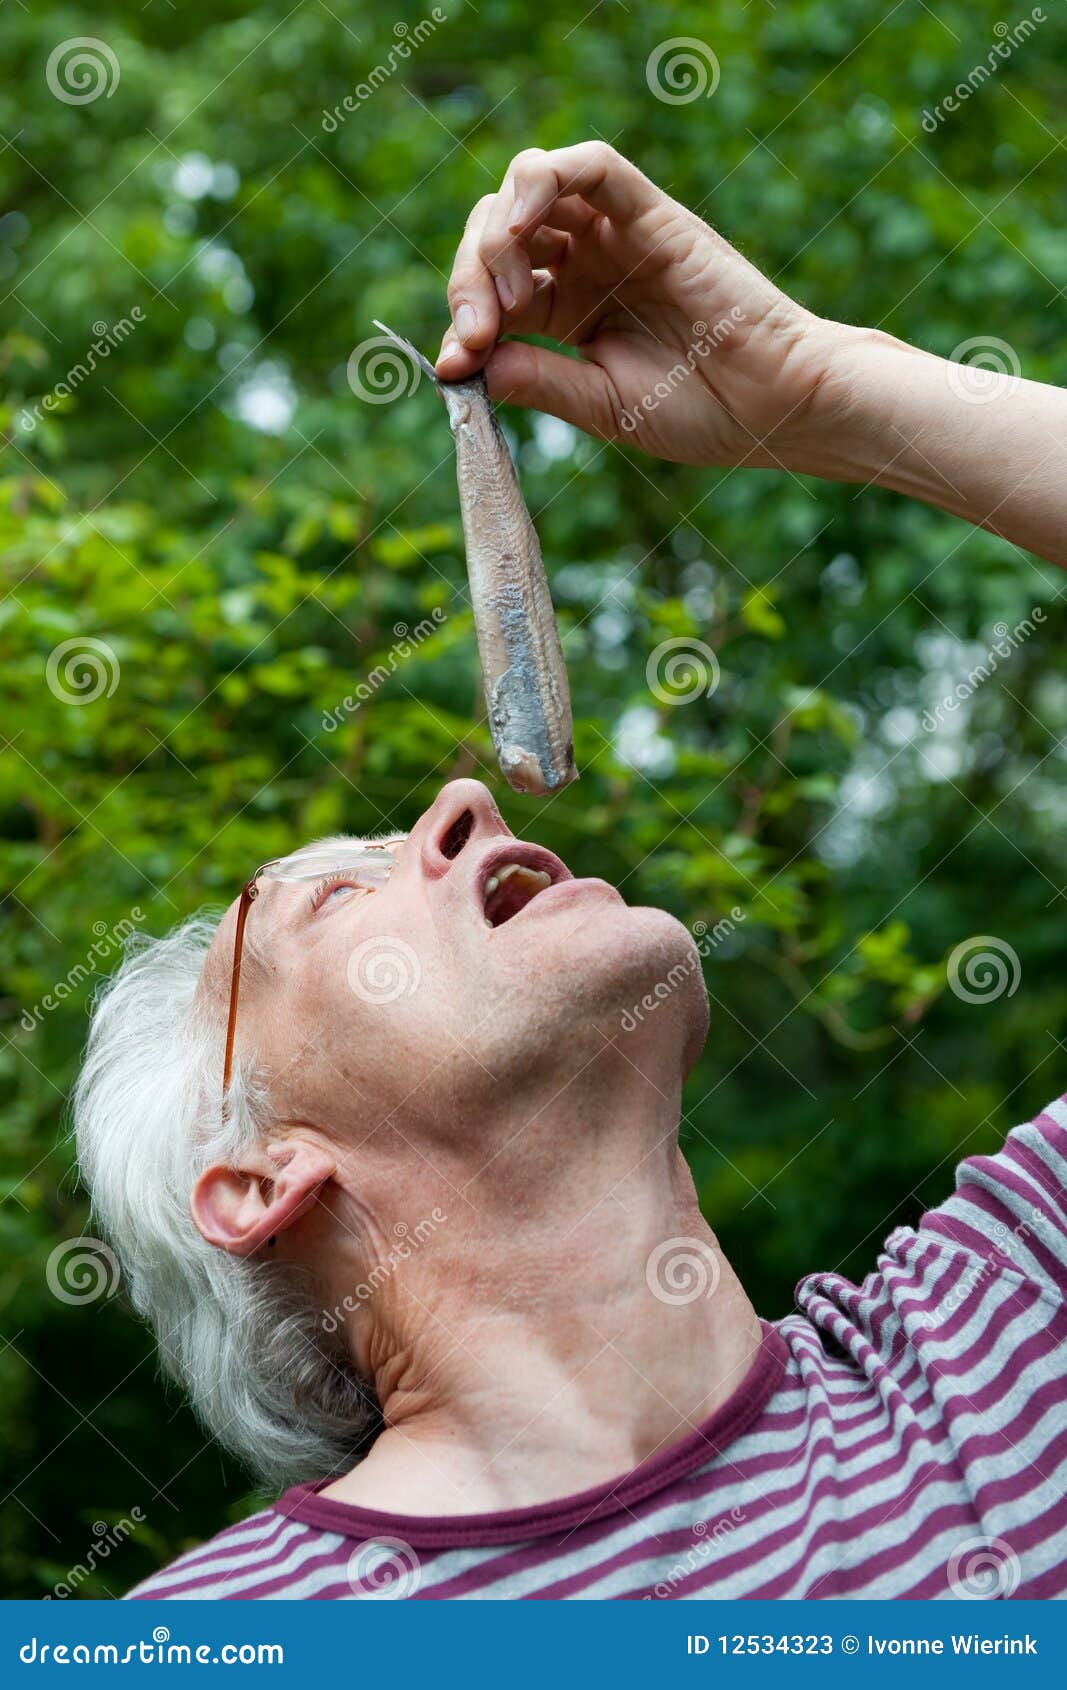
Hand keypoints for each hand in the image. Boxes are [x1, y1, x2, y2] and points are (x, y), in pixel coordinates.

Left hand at [436, 141, 842, 469]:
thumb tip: (460, 365)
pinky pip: (592, 165)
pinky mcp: (650, 213)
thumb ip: (536, 379)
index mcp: (569, 308)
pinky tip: (521, 226)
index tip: (455, 365)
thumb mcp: (600, 405)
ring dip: (498, 232)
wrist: (772, 407)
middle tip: (477, 333)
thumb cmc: (701, 412)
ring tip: (506, 292)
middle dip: (469, 278)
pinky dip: (545, 179)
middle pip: (499, 234)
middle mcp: (586, 261)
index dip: (463, 319)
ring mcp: (616, 233)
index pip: (492, 289)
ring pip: (531, 188)